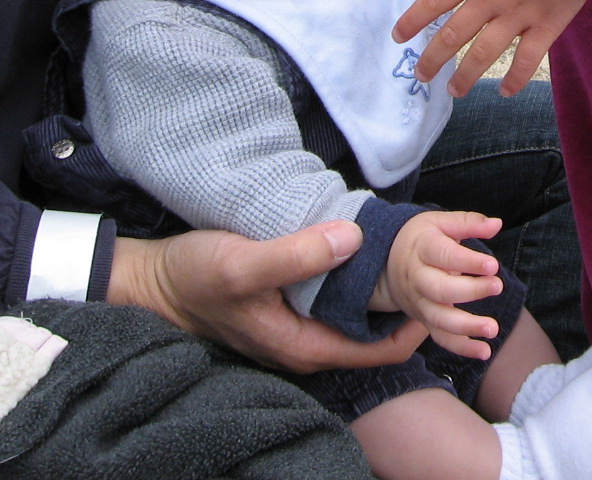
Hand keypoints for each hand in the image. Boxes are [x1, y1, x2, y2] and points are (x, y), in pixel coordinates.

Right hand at [109, 222, 426, 373]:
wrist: (151, 282)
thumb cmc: (193, 277)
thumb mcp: (243, 264)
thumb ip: (297, 254)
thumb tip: (354, 239)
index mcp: (302, 346)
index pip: (379, 351)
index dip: (416, 325)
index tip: (441, 289)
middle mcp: (304, 344)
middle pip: (373, 337)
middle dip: (408, 308)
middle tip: (437, 268)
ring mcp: (295, 327)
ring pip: (355, 317)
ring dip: (385, 293)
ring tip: (413, 256)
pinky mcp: (287, 307)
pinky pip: (336, 302)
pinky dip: (358, 282)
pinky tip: (367, 251)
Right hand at [372, 211, 506, 359]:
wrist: (386, 262)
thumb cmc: (422, 238)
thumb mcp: (440, 222)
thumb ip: (468, 222)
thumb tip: (496, 224)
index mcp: (422, 249)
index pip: (444, 256)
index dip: (468, 262)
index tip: (493, 265)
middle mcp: (417, 278)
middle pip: (439, 289)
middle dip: (469, 291)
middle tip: (497, 286)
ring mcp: (419, 302)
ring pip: (438, 319)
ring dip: (466, 326)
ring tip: (493, 328)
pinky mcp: (424, 320)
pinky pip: (440, 337)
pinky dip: (461, 347)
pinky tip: (484, 351)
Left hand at [393, 0, 589, 95]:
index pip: (434, 0)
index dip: (412, 20)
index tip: (398, 37)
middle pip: (452, 35)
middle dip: (432, 59)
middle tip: (421, 75)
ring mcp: (518, 14)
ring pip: (483, 54)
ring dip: (465, 76)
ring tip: (453, 91)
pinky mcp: (547, 25)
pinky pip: (527, 59)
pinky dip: (515, 79)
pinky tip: (505, 91)